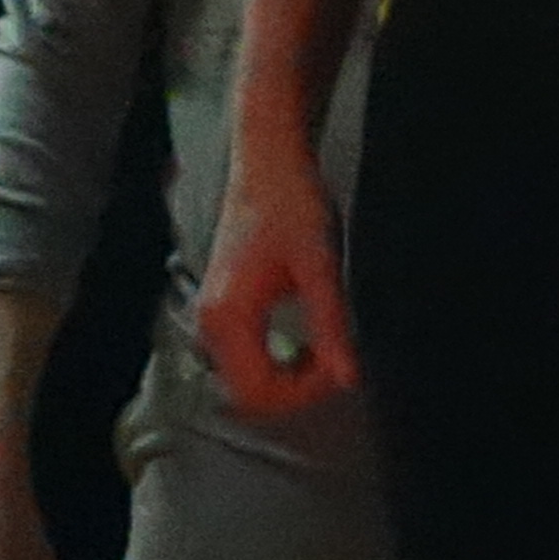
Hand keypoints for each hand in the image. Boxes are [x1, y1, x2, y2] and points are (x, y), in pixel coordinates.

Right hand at [193, 141, 360, 416]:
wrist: (268, 163)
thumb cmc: (292, 203)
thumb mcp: (320, 265)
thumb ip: (330, 324)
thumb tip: (348, 378)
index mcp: (227, 316)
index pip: (258, 393)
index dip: (303, 394)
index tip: (339, 367)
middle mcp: (210, 323)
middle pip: (249, 396)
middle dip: (297, 391)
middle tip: (336, 361)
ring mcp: (212, 319)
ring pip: (247, 382)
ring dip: (289, 380)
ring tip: (325, 349)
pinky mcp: (223, 313)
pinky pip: (247, 362)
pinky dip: (280, 365)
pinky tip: (307, 343)